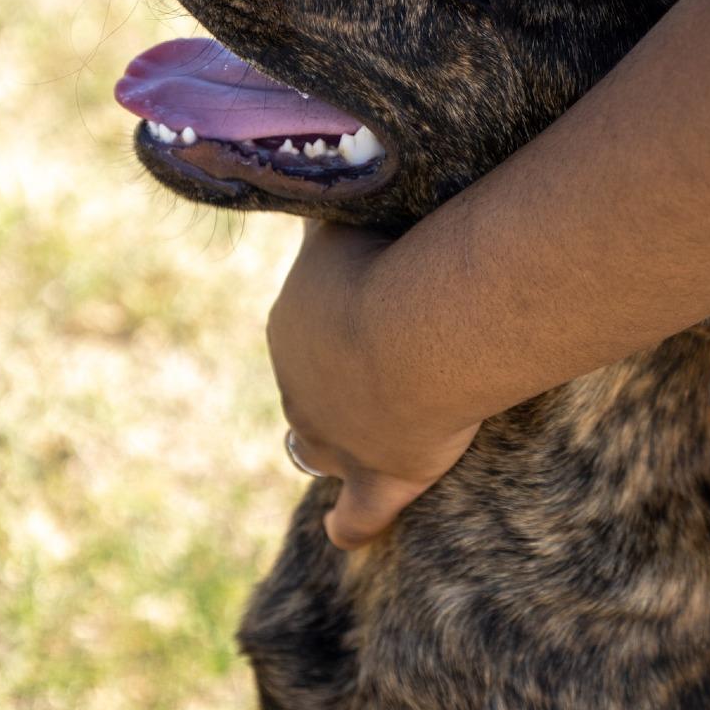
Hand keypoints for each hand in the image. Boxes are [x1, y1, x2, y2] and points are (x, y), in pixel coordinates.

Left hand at [267, 222, 480, 549]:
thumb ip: (322, 210)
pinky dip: (351, 524)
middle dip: (332, 386)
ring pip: (320, 450)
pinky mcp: (382, 476)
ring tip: (355, 443)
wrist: (417, 325)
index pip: (303, 337)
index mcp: (291, 331)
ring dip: (332, 447)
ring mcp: (338, 440)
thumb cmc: (386, 261)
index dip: (333, 331)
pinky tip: (343, 533)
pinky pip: (359, 515)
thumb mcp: (341, 222)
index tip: (367, 315)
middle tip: (373, 371)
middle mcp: (302, 391)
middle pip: (309, 394)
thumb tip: (301, 175)